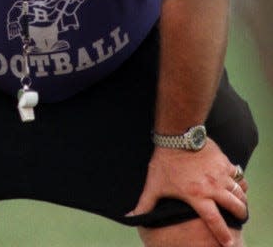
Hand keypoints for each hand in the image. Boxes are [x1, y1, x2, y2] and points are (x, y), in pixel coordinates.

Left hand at [127, 140, 247, 246]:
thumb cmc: (164, 161)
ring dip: (241, 199)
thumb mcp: (154, 184)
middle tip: (239, 218)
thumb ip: (145, 204)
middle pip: (235, 206)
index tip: (228, 244)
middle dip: (240, 214)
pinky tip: (237, 185)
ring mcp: (220, 173)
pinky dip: (240, 182)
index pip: (215, 221)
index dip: (223, 234)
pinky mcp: (224, 161)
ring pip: (239, 191)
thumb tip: (130, 217)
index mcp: (197, 196)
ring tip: (239, 204)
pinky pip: (238, 175)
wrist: (176, 134)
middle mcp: (212, 187)